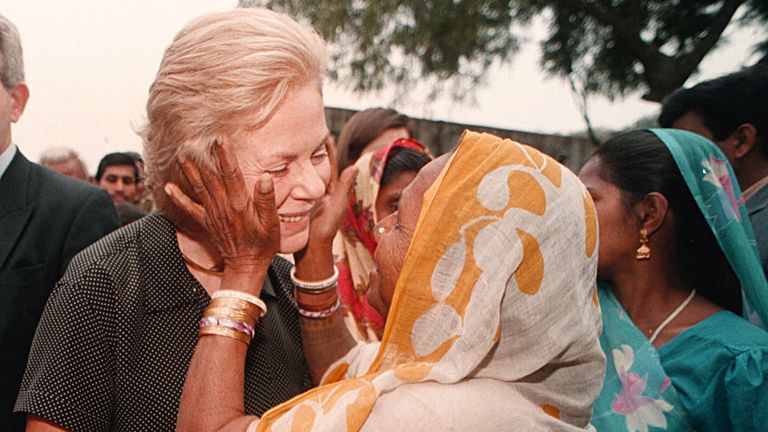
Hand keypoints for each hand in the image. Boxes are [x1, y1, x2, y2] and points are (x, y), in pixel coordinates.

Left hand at [165, 141, 279, 273]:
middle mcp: (223, 206)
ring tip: (181, 154)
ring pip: (199, 187)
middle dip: (205, 156)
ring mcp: (212, 214)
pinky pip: (189, 208)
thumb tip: (264, 177)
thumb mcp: (272, 223)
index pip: (231, 174)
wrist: (247, 266)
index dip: (225, 155)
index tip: (220, 139)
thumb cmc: (263, 244)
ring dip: (189, 170)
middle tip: (196, 139)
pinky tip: (168, 187)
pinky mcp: (206, 223)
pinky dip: (178, 197)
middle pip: (212, 176)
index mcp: (240, 203)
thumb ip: (266, 200)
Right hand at [292, 139, 356, 279]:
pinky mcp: (291, 202)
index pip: (328, 164)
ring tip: (292, 141)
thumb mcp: (336, 208)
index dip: (327, 149)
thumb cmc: (325, 232)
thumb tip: (355, 167)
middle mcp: (316, 191)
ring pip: (300, 174)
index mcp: (329, 190)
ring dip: (297, 159)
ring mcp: (303, 197)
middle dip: (309, 149)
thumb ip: (344, 189)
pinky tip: (277, 164)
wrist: (308, 251)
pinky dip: (285, 174)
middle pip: (313, 165)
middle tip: (305, 130)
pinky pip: (288, 185)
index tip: (325, 132)